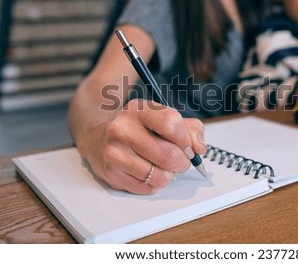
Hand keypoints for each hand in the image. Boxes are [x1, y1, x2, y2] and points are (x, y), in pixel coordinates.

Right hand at [77, 99, 207, 194]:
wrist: (98, 134)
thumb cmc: (138, 126)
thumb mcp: (163, 116)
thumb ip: (190, 129)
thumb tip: (199, 149)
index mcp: (139, 109)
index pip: (172, 125)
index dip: (185, 140)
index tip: (186, 146)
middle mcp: (122, 129)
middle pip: (168, 155)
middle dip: (181, 162)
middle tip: (179, 160)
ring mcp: (114, 153)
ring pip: (160, 177)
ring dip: (168, 175)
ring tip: (161, 166)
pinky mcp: (110, 173)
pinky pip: (147, 188)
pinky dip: (153, 184)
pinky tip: (146, 171)